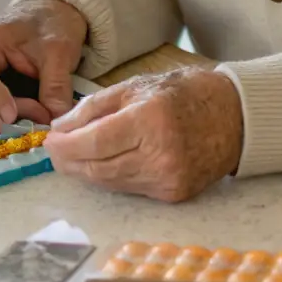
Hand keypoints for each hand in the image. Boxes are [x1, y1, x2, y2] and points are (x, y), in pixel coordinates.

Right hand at [0, 0, 87, 121]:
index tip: (39, 119)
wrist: (61, 8)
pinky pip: (2, 96)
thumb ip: (55, 88)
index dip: (9, 110)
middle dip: (16, 114)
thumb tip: (55, 124)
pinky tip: (38, 113)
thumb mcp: (58, 53)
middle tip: (44, 122)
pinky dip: (20, 106)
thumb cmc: (56, 23)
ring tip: (44, 119)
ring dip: (19, 112)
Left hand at [45, 69, 242, 202]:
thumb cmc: (182, 93)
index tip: (48, 141)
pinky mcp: (174, 195)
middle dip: (70, 161)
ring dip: (86, 171)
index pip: (94, 143)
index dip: (65, 146)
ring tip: (72, 156)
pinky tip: (101, 164)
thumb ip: (93, 108)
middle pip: (99, 168)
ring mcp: (169, 180)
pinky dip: (111, 177)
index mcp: (150, 121)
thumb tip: (59, 130)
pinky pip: (130, 188)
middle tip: (54, 151)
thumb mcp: (135, 86)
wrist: (233, 116)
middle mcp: (160, 156)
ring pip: (111, 182)